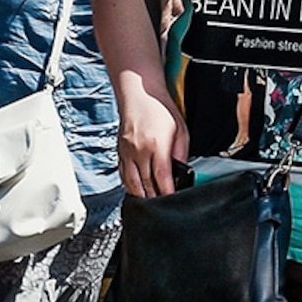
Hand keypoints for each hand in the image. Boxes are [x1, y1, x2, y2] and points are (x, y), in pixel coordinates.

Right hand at [115, 75, 189, 197]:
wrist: (139, 94)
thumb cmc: (161, 108)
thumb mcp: (181, 129)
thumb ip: (181, 152)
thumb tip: (181, 170)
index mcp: (156, 146)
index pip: (162, 179)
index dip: (168, 194)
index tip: (173, 202)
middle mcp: (139, 151)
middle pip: (146, 185)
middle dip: (155, 198)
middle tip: (164, 207)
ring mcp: (127, 152)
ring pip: (132, 184)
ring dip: (142, 196)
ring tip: (151, 203)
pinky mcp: (120, 151)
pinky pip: (123, 175)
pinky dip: (131, 186)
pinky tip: (138, 190)